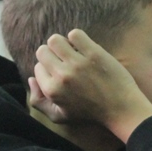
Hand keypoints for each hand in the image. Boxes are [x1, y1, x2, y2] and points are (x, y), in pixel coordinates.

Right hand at [30, 30, 151, 140]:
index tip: (60, 73)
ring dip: (62, 44)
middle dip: (51, 54)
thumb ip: (38, 101)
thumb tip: (30, 78)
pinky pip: (75, 34)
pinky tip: (84, 47)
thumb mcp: (59, 116)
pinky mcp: (94, 53)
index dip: (48, 69)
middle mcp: (62, 75)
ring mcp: (78, 63)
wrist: (120, 109)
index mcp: (52, 90)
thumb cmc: (90, 113)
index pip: (37, 67)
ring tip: (72, 51)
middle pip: (42, 51)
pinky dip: (77, 38)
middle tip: (64, 61)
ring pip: (55, 39)